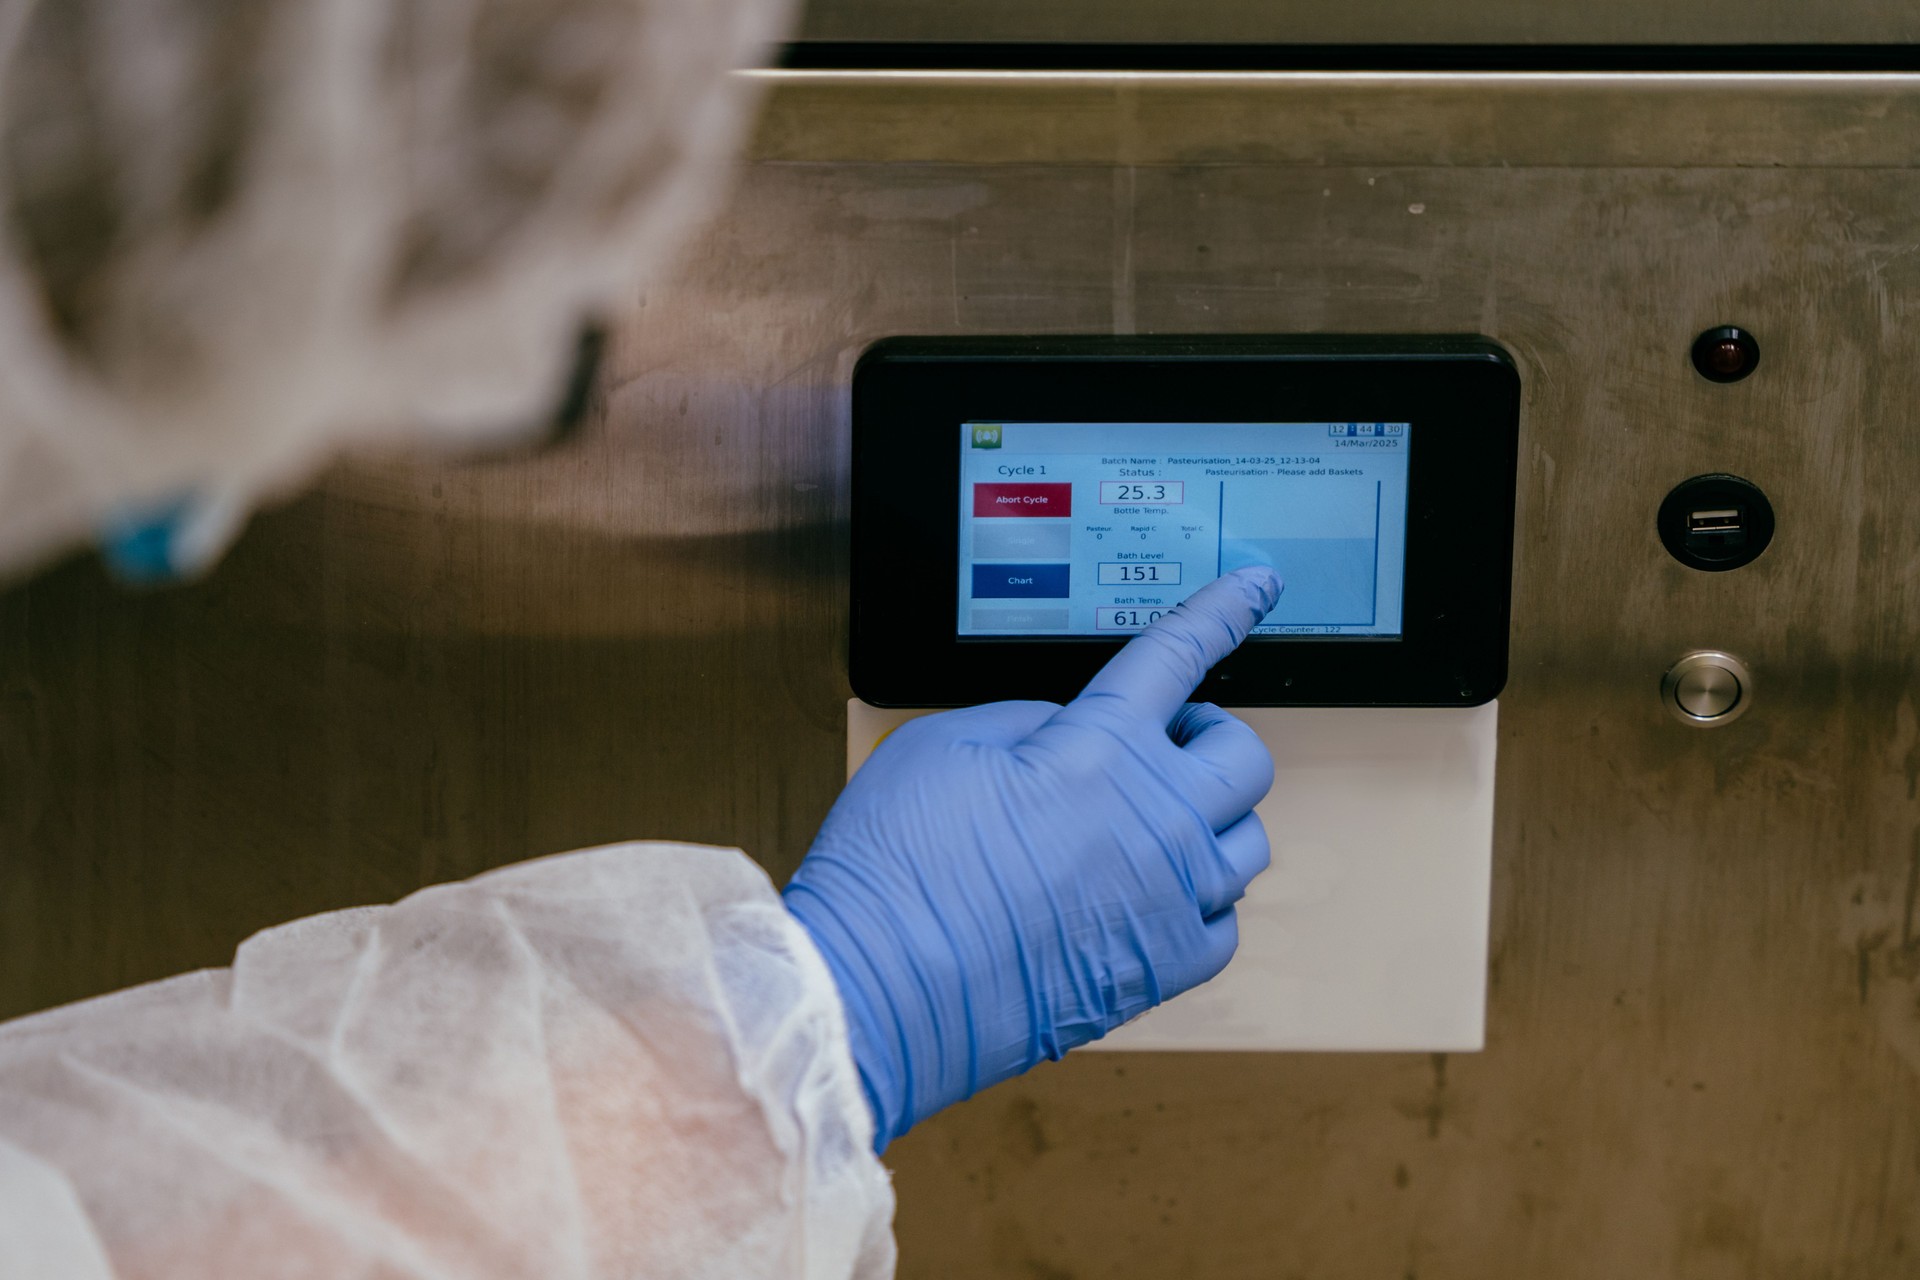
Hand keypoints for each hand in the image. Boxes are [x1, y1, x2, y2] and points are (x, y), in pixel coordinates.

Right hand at [784, 567, 1281, 1150]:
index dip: (1224, 610)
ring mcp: (1170, 899)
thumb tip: (1067, 728)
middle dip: (1210, 735)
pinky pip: (1225, 925)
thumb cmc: (897, 870)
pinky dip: (1202, 901)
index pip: (1182, 654)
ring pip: (1248, 842)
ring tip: (1154, 825)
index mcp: (1100, 748)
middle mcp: (1156, 820)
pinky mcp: (1161, 970)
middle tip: (1166, 743)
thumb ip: (1025, 717)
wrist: (880, 989)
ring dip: (1211, 819)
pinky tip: (1156, 895)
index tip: (1255, 588)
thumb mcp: (941, 743)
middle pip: (1243, 754)